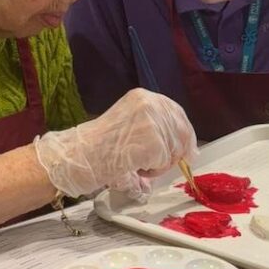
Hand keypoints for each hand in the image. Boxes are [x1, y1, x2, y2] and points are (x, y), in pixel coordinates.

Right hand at [34, 88, 197, 198]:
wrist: (80, 154)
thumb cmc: (97, 146)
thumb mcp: (128, 125)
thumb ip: (153, 129)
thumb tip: (182, 147)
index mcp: (143, 97)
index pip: (176, 112)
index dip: (184, 132)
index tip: (188, 149)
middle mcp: (149, 104)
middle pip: (180, 130)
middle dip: (176, 152)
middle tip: (162, 165)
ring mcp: (152, 122)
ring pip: (174, 148)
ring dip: (160, 164)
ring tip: (138, 164)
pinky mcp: (153, 141)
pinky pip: (165, 161)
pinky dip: (153, 171)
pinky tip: (136, 167)